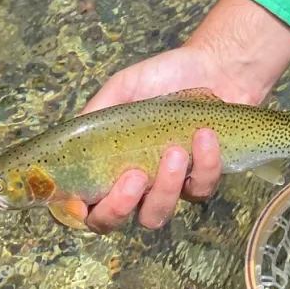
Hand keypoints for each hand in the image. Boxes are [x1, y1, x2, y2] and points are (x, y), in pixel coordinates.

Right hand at [76, 0, 289, 233]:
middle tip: (136, 176)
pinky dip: (205, 164)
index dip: (77, 213)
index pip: (82, 203)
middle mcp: (134, 184)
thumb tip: (73, 135)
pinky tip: (206, 135)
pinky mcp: (202, 180)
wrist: (215, 66)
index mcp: (108, 164)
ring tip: (176, 151)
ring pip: (157, 214)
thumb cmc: (164, 77)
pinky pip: (200, 189)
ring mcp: (168, 186)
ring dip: (165, 187)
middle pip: (113, 222)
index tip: (82, 202)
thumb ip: (97, 111)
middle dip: (119, 207)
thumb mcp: (124, 86)